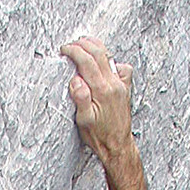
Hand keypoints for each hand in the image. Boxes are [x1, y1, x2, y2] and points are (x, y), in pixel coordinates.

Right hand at [59, 36, 133, 163]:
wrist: (118, 145)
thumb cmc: (100, 136)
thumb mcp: (84, 120)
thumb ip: (80, 98)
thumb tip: (75, 80)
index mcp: (102, 90)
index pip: (87, 60)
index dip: (74, 51)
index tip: (65, 49)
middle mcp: (114, 83)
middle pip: (98, 52)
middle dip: (83, 44)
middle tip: (71, 44)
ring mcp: (121, 84)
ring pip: (109, 56)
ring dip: (95, 47)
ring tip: (83, 45)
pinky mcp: (125, 87)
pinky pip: (120, 67)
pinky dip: (110, 60)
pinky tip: (102, 64)